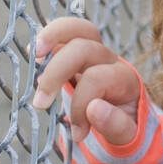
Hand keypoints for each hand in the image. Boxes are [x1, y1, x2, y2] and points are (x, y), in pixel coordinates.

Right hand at [29, 16, 142, 146]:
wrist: (128, 114)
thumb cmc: (125, 124)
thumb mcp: (129, 133)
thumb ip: (117, 125)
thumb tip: (94, 109)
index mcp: (125, 79)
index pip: (96, 80)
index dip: (81, 107)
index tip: (77, 134)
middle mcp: (110, 60)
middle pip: (84, 48)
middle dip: (56, 73)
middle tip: (39, 103)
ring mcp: (95, 51)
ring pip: (79, 29)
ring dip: (53, 36)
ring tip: (34, 52)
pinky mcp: (79, 51)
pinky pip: (67, 34)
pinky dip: (49, 37)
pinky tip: (34, 51)